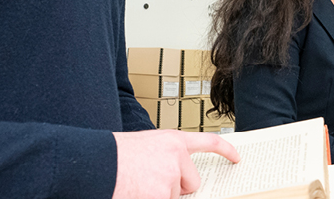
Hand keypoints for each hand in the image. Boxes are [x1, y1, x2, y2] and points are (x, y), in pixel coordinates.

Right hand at [112, 130, 239, 198]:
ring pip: (175, 196)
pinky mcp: (164, 193)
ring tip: (138, 184)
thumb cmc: (115, 157)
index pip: (208, 142)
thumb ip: (166, 157)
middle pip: (192, 182)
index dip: (225, 150)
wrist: (96, 163)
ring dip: (159, 194)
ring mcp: (172, 175)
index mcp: (172, 140)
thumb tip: (177, 177)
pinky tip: (137, 192)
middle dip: (176, 187)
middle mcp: (176, 155)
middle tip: (150, 180)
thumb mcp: (146, 147)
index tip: (237, 158)